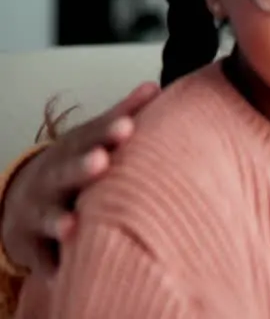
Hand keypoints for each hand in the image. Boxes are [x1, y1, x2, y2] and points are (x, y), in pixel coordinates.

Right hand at [0, 83, 159, 274]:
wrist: (26, 199)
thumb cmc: (74, 164)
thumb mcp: (92, 137)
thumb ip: (123, 114)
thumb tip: (152, 88)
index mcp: (74, 151)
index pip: (91, 138)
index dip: (107, 132)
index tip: (126, 127)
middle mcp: (54, 179)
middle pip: (66, 173)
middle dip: (82, 168)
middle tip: (101, 162)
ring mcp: (40, 212)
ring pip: (49, 216)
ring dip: (59, 220)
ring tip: (72, 225)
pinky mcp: (34, 245)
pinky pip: (42, 257)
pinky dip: (49, 264)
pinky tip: (60, 273)